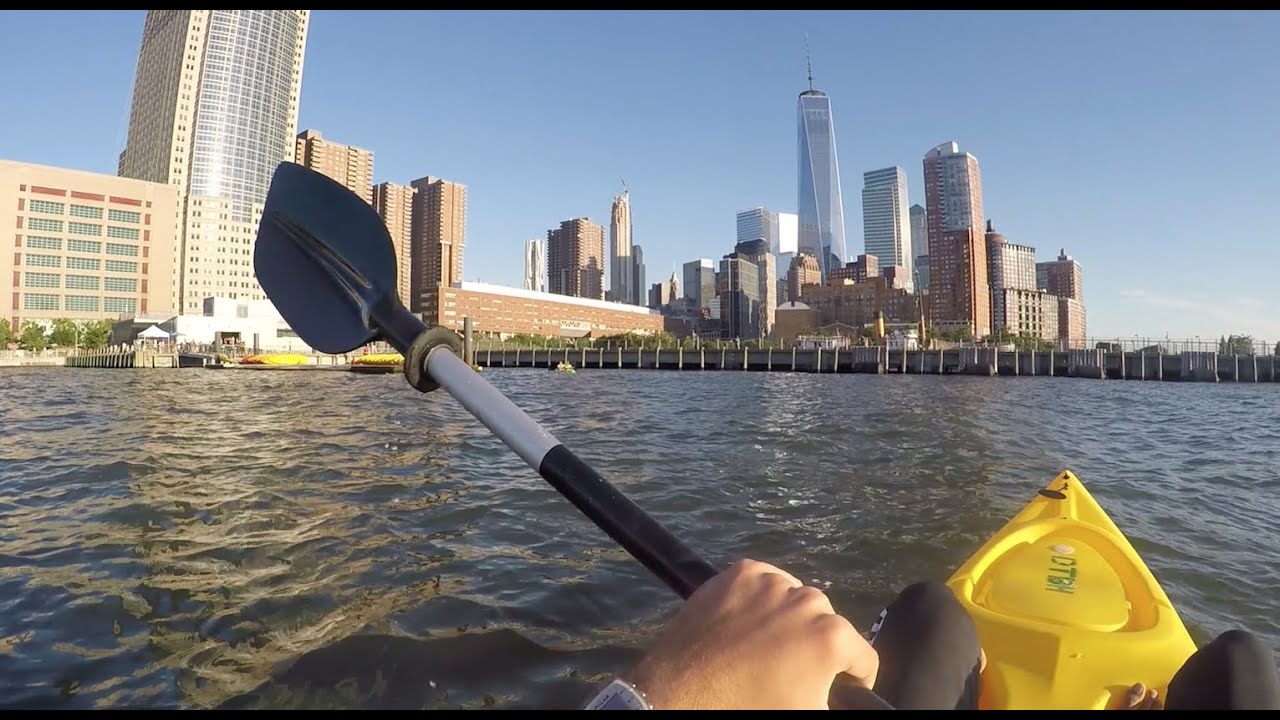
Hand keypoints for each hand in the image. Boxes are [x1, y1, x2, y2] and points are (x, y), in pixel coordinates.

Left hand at [620, 558, 878, 709]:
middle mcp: (807, 600)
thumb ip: (831, 696)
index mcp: (832, 637)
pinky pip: (765, 582)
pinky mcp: (739, 572)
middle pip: (828, 623)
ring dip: (788, 619)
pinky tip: (746, 624)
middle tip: (790, 671)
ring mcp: (770, 582)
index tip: (840, 689)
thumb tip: (826, 685)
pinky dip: (760, 599)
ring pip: (795, 600)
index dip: (855, 679)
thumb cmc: (747, 709)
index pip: (864, 656)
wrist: (680, 697)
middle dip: (817, 645)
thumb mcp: (806, 711)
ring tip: (763, 647)